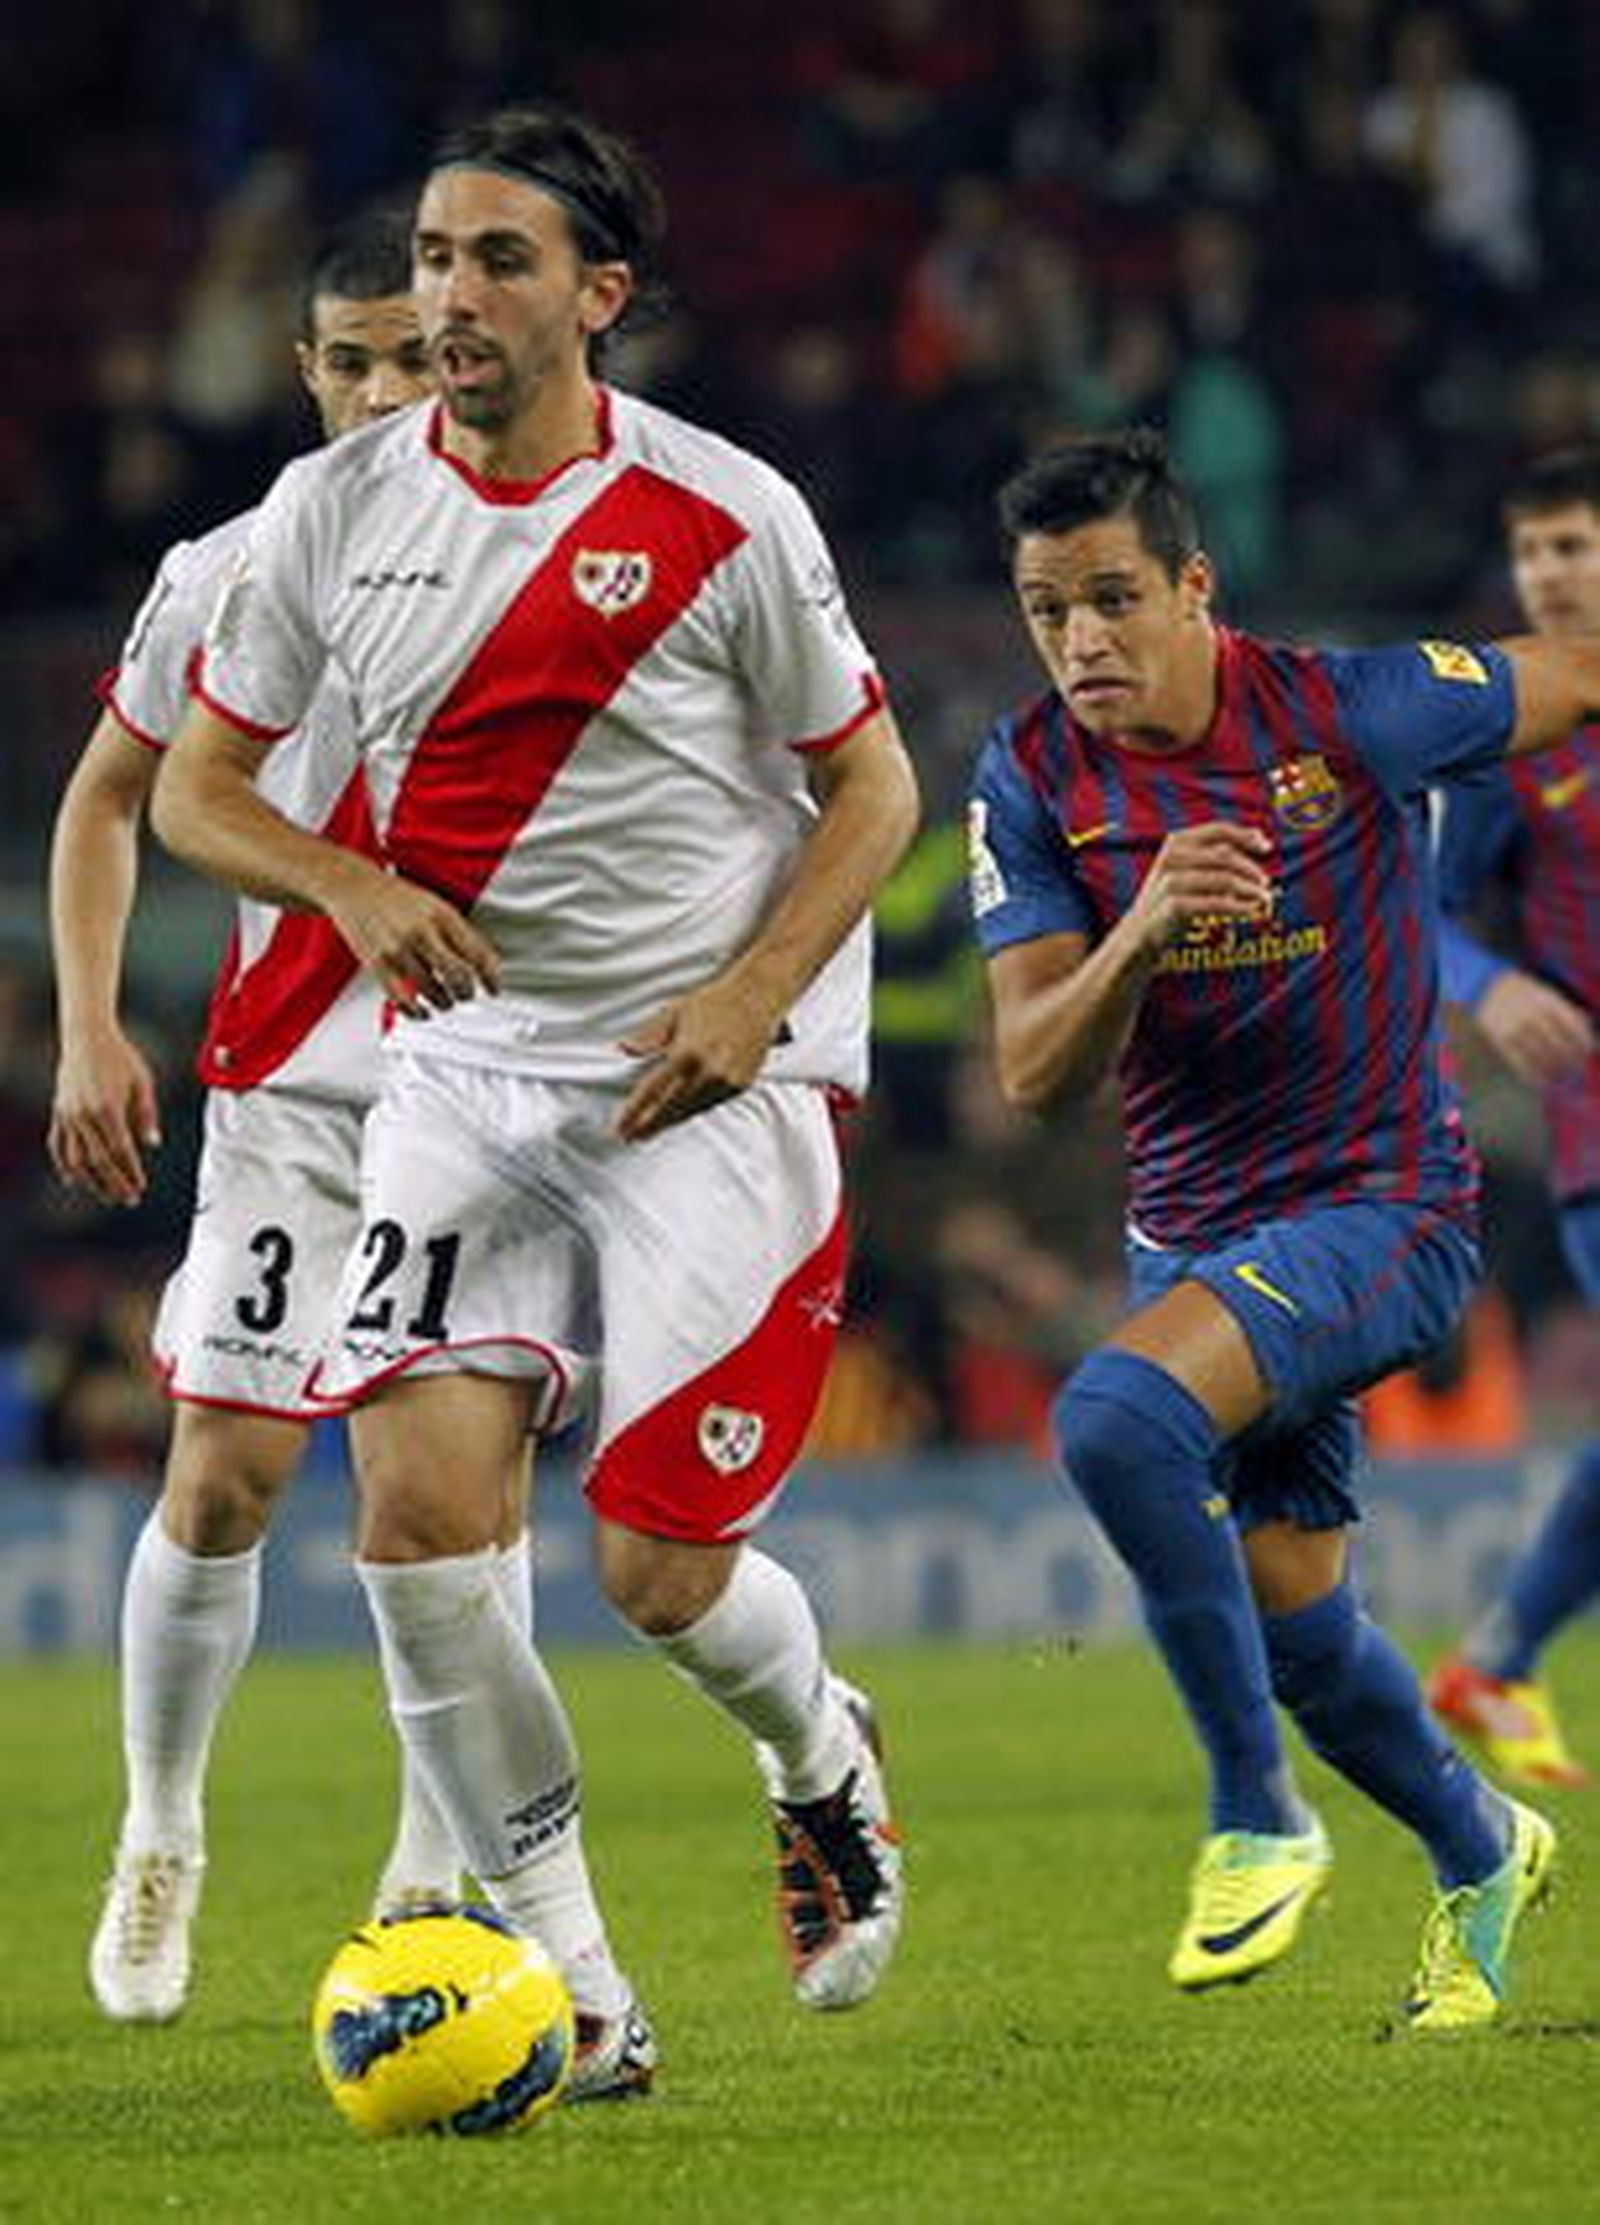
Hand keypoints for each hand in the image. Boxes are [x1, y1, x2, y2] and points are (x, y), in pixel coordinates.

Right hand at [49, 1027, 161, 1204]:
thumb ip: (147, 1114)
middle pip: (99, 1161)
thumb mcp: (143, 1082)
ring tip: (107, 1195)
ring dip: (91, 1181)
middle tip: (129, 1199)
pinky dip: (64, 1165)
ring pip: (76, 1159)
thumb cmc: (120, 1056)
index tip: (141, 1187)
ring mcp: (67, 1115)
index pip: (120, 1151)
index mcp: (107, 1108)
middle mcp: (83, 1115)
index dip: (130, 1172)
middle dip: (114, 1183)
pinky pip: (58, 1145)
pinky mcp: (58, 1112)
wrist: (87, 1035)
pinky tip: (74, 1181)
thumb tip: (153, 1144)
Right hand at [326, 864, 500, 1016]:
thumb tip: (483, 962)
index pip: (477, 952)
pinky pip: (402, 998)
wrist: (352, 886)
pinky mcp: (377, 964)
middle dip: (467, 992)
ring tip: (445, 1001)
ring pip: (433, 991)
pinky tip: (422, 1011)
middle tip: (466, 994)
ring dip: (444, 1002)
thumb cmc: (396, 896)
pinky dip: (416, 1011)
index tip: (494, 988)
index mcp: (442, 915)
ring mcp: (399, 948)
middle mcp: (422, 931)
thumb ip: (457, 931)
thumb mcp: (435, 904)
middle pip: (458, 976)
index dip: (490, 976)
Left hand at [616, 976, 782, 1141]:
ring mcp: (726, 1080)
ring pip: (690, 1110)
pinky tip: (679, 1116)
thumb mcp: (675, 1011)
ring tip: (650, 1132)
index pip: (652, 1090)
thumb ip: (650, 1034)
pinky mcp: (740, 1085)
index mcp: (687, 1052)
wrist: (757, 999)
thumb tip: (625, 1049)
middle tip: (630, 1137)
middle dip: (648, 1124)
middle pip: (670, 1107)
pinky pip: (710, 1105)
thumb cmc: (715, 1002)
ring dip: (668, 1122)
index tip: (621, 1127)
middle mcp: (708, 1070)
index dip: (634, 1111)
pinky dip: (692, 1111)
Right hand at [1128, 821, 1275, 951]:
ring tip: (1263, 899)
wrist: (1136, 938)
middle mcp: (1170, 859)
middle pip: (1222, 856)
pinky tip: (1249, 911)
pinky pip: (1211, 904)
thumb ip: (1216, 856)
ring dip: (1247, 889)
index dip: (1244, 835)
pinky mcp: (1170, 909)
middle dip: (1249, 868)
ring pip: (1220, 879)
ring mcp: (1168, 884)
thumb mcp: (1189, 873)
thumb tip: (1258, 838)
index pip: (1216, 830)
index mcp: (1176, 845)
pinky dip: (1235, 906)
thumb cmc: (1169, 904)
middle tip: (1264, 883)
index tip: (1266, 847)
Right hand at [1477, 970, 1595, 1085]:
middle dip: (1572, 1061)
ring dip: (1555, 1072)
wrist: (1487, 988)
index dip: (1584, 1043)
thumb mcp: (1549, 996)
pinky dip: (1534, 1077)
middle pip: (1560, 1046)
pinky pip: (1521, 1064)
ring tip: (1562, 1079)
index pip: (1574, 1029)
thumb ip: (1571, 1016)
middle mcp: (1532, 1016)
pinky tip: (1543, 1082)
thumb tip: (1594, 1046)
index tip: (1588, 1052)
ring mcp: (1516, 1029)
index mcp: (1548, 1002)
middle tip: (1576, 1069)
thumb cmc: (1527, 995)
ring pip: (1541, 1058)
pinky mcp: (1501, 1041)